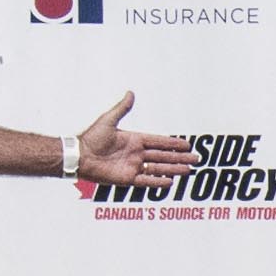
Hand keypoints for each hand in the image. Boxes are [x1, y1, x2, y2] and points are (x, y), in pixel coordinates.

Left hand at [75, 92, 196, 187]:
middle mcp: (136, 154)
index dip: (173, 144)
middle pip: (163, 156)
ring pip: (158, 168)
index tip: (186, 144)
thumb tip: (130, 93)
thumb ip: (122, 109)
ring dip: (173, 169)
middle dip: (179, 158)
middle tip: (195, 159)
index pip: (158, 142)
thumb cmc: (91, 138)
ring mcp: (133, 167)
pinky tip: (170, 182)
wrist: (80, 156)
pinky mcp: (128, 179)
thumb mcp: (108, 120)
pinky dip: (158, 182)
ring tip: (188, 170)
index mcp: (134, 140)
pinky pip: (146, 181)